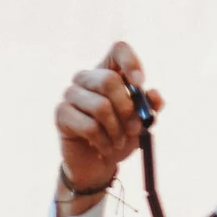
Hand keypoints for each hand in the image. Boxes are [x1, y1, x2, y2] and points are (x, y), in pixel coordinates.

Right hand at [55, 41, 161, 195]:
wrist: (97, 166)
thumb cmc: (118, 138)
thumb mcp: (140, 124)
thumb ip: (149, 108)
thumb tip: (155, 96)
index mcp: (108, 71)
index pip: (118, 50)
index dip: (130, 63)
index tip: (140, 85)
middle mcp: (86, 78)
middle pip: (108, 81)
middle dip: (126, 109)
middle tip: (134, 128)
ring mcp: (71, 94)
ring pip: (100, 107)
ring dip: (116, 131)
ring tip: (118, 142)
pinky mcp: (62, 114)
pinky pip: (89, 127)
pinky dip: (103, 142)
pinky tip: (105, 148)